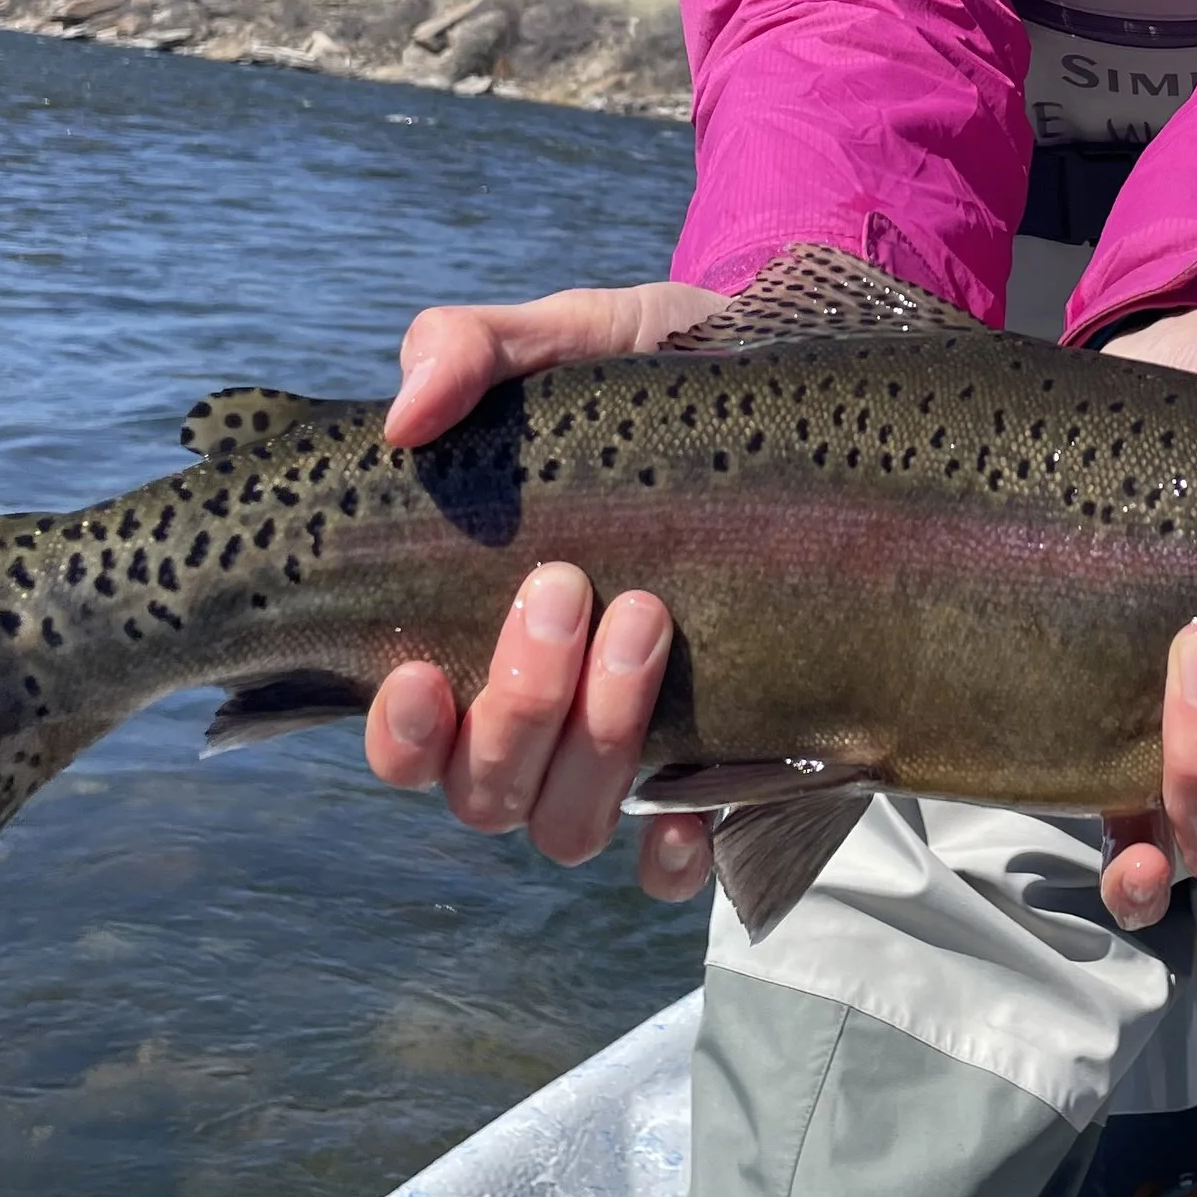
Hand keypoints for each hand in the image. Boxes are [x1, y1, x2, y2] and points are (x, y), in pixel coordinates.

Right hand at [363, 282, 722, 899]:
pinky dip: (673, 850)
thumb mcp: (573, 334)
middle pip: (485, 790)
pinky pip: (673, 862)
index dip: (399, 733)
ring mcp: (628, 752)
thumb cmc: (658, 373)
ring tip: (649, 618)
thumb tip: (406, 415)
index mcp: (476, 633)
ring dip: (599, 741)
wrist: (797, 387)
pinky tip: (692, 803)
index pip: (403, 737)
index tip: (425, 668)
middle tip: (569, 588)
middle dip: (519, 704)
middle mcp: (540, 715)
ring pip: (569, 824)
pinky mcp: (726, 768)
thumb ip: (474, 350)